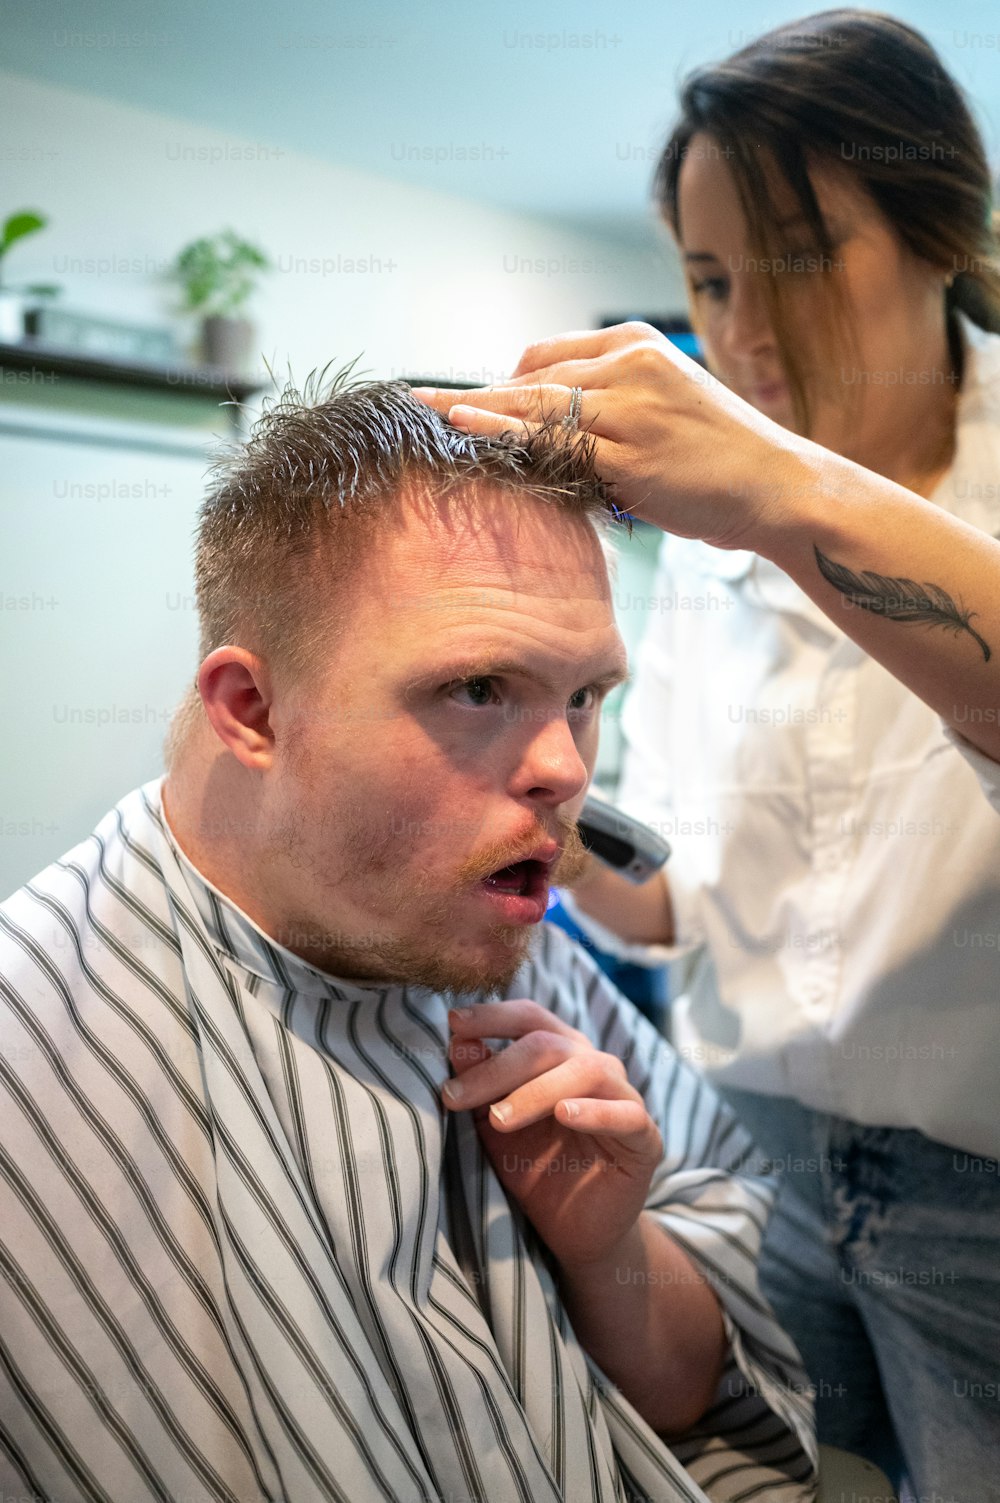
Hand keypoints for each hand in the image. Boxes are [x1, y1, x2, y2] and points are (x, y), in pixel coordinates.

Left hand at [412, 322, 807, 552]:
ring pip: (537, 405)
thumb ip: (612, 405)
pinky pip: (556, 444)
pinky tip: (468, 433)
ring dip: (476, 411)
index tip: (465, 402)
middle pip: (533, 376)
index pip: (548, 356)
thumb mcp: (665, 408)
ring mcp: (632, 408)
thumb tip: (552, 425)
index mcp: (638, 345)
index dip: (503, 382)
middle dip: (474, 393)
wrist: (777, 486)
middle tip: (420, 401)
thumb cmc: (719, 458)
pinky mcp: (631, 455)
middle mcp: (632, 365)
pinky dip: (506, 436)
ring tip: (425, 413)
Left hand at [443, 998, 661, 1269]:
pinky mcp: (644, 1137)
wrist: (576, 1231)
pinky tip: (565, 1114)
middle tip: (454, 1096)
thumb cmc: (536, 1169)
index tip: (452, 1023)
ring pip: (585, 1070)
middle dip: (497, 1067)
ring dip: (535, 1091)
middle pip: (547, 1043)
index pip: (529, 1018)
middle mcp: (594, 1064)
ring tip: (499, 1117)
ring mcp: (623, 1097)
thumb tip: (457, 1043)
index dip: (493, 1016)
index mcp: (560, 1053)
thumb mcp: (497, 1126)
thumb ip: (482, 1084)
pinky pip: (624, 1114)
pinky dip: (595, 1111)